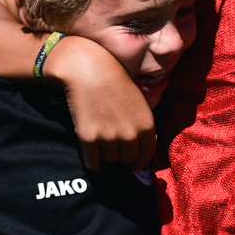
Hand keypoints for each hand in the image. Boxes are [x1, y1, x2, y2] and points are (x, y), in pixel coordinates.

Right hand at [45, 36, 155, 170]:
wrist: (88, 69)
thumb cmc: (114, 81)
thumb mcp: (138, 102)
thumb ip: (142, 126)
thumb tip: (140, 151)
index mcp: (147, 125)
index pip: (146, 154)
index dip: (139, 161)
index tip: (134, 165)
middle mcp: (131, 134)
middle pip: (127, 160)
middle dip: (120, 154)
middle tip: (112, 142)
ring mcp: (109, 138)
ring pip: (109, 160)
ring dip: (105, 154)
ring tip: (100, 137)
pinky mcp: (89, 138)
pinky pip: (92, 163)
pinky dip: (91, 161)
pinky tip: (90, 152)